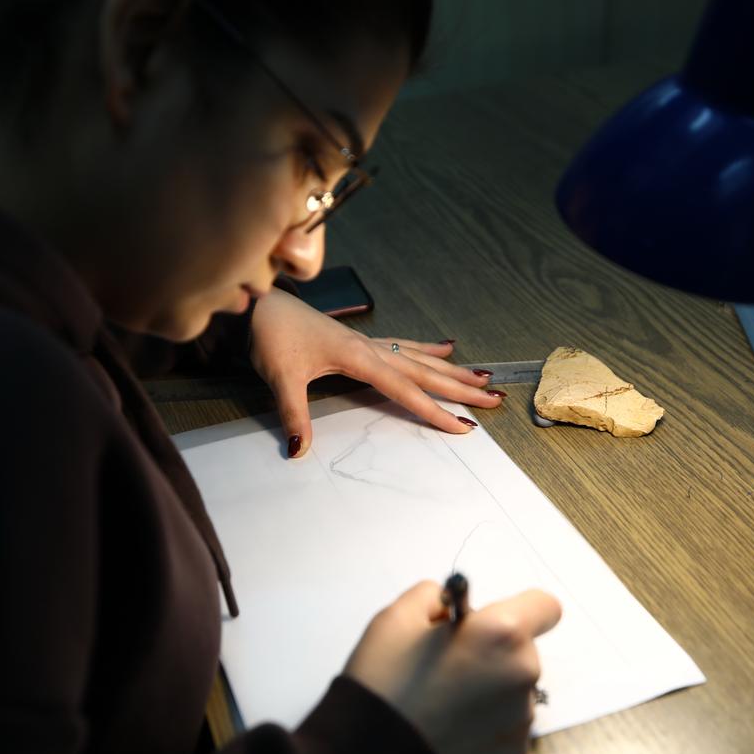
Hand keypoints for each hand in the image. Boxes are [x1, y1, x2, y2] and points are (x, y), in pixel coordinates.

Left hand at [250, 289, 503, 456]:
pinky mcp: (360, 340)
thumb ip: (292, 413)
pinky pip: (403, 344)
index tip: (464, 426)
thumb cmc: (270, 335)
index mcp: (358, 357)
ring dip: (452, 369)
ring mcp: (368, 342)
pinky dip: (427, 347)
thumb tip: (299, 449)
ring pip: (419, 357)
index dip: (435, 410)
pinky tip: (446, 345)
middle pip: (424, 371)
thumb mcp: (278, 376)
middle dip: (460, 388)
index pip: (405, 389)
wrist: (259, 304)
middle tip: (494, 399)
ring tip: (483, 377)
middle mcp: (370, 348)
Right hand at [344, 582, 561, 753]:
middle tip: (448, 661)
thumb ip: (434, 596)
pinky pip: (508, 721)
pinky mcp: (514, 751)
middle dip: (493, 648)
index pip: (545, 606)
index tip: (487, 620)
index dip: (518, 608)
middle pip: (523, 648)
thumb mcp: (397, 618)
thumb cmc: (385, 682)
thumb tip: (451, 608)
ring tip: (445, 697)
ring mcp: (521, 717)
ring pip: (515, 686)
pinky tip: (451, 723)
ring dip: (490, 685)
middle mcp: (523, 673)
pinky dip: (487, 718)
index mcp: (501, 633)